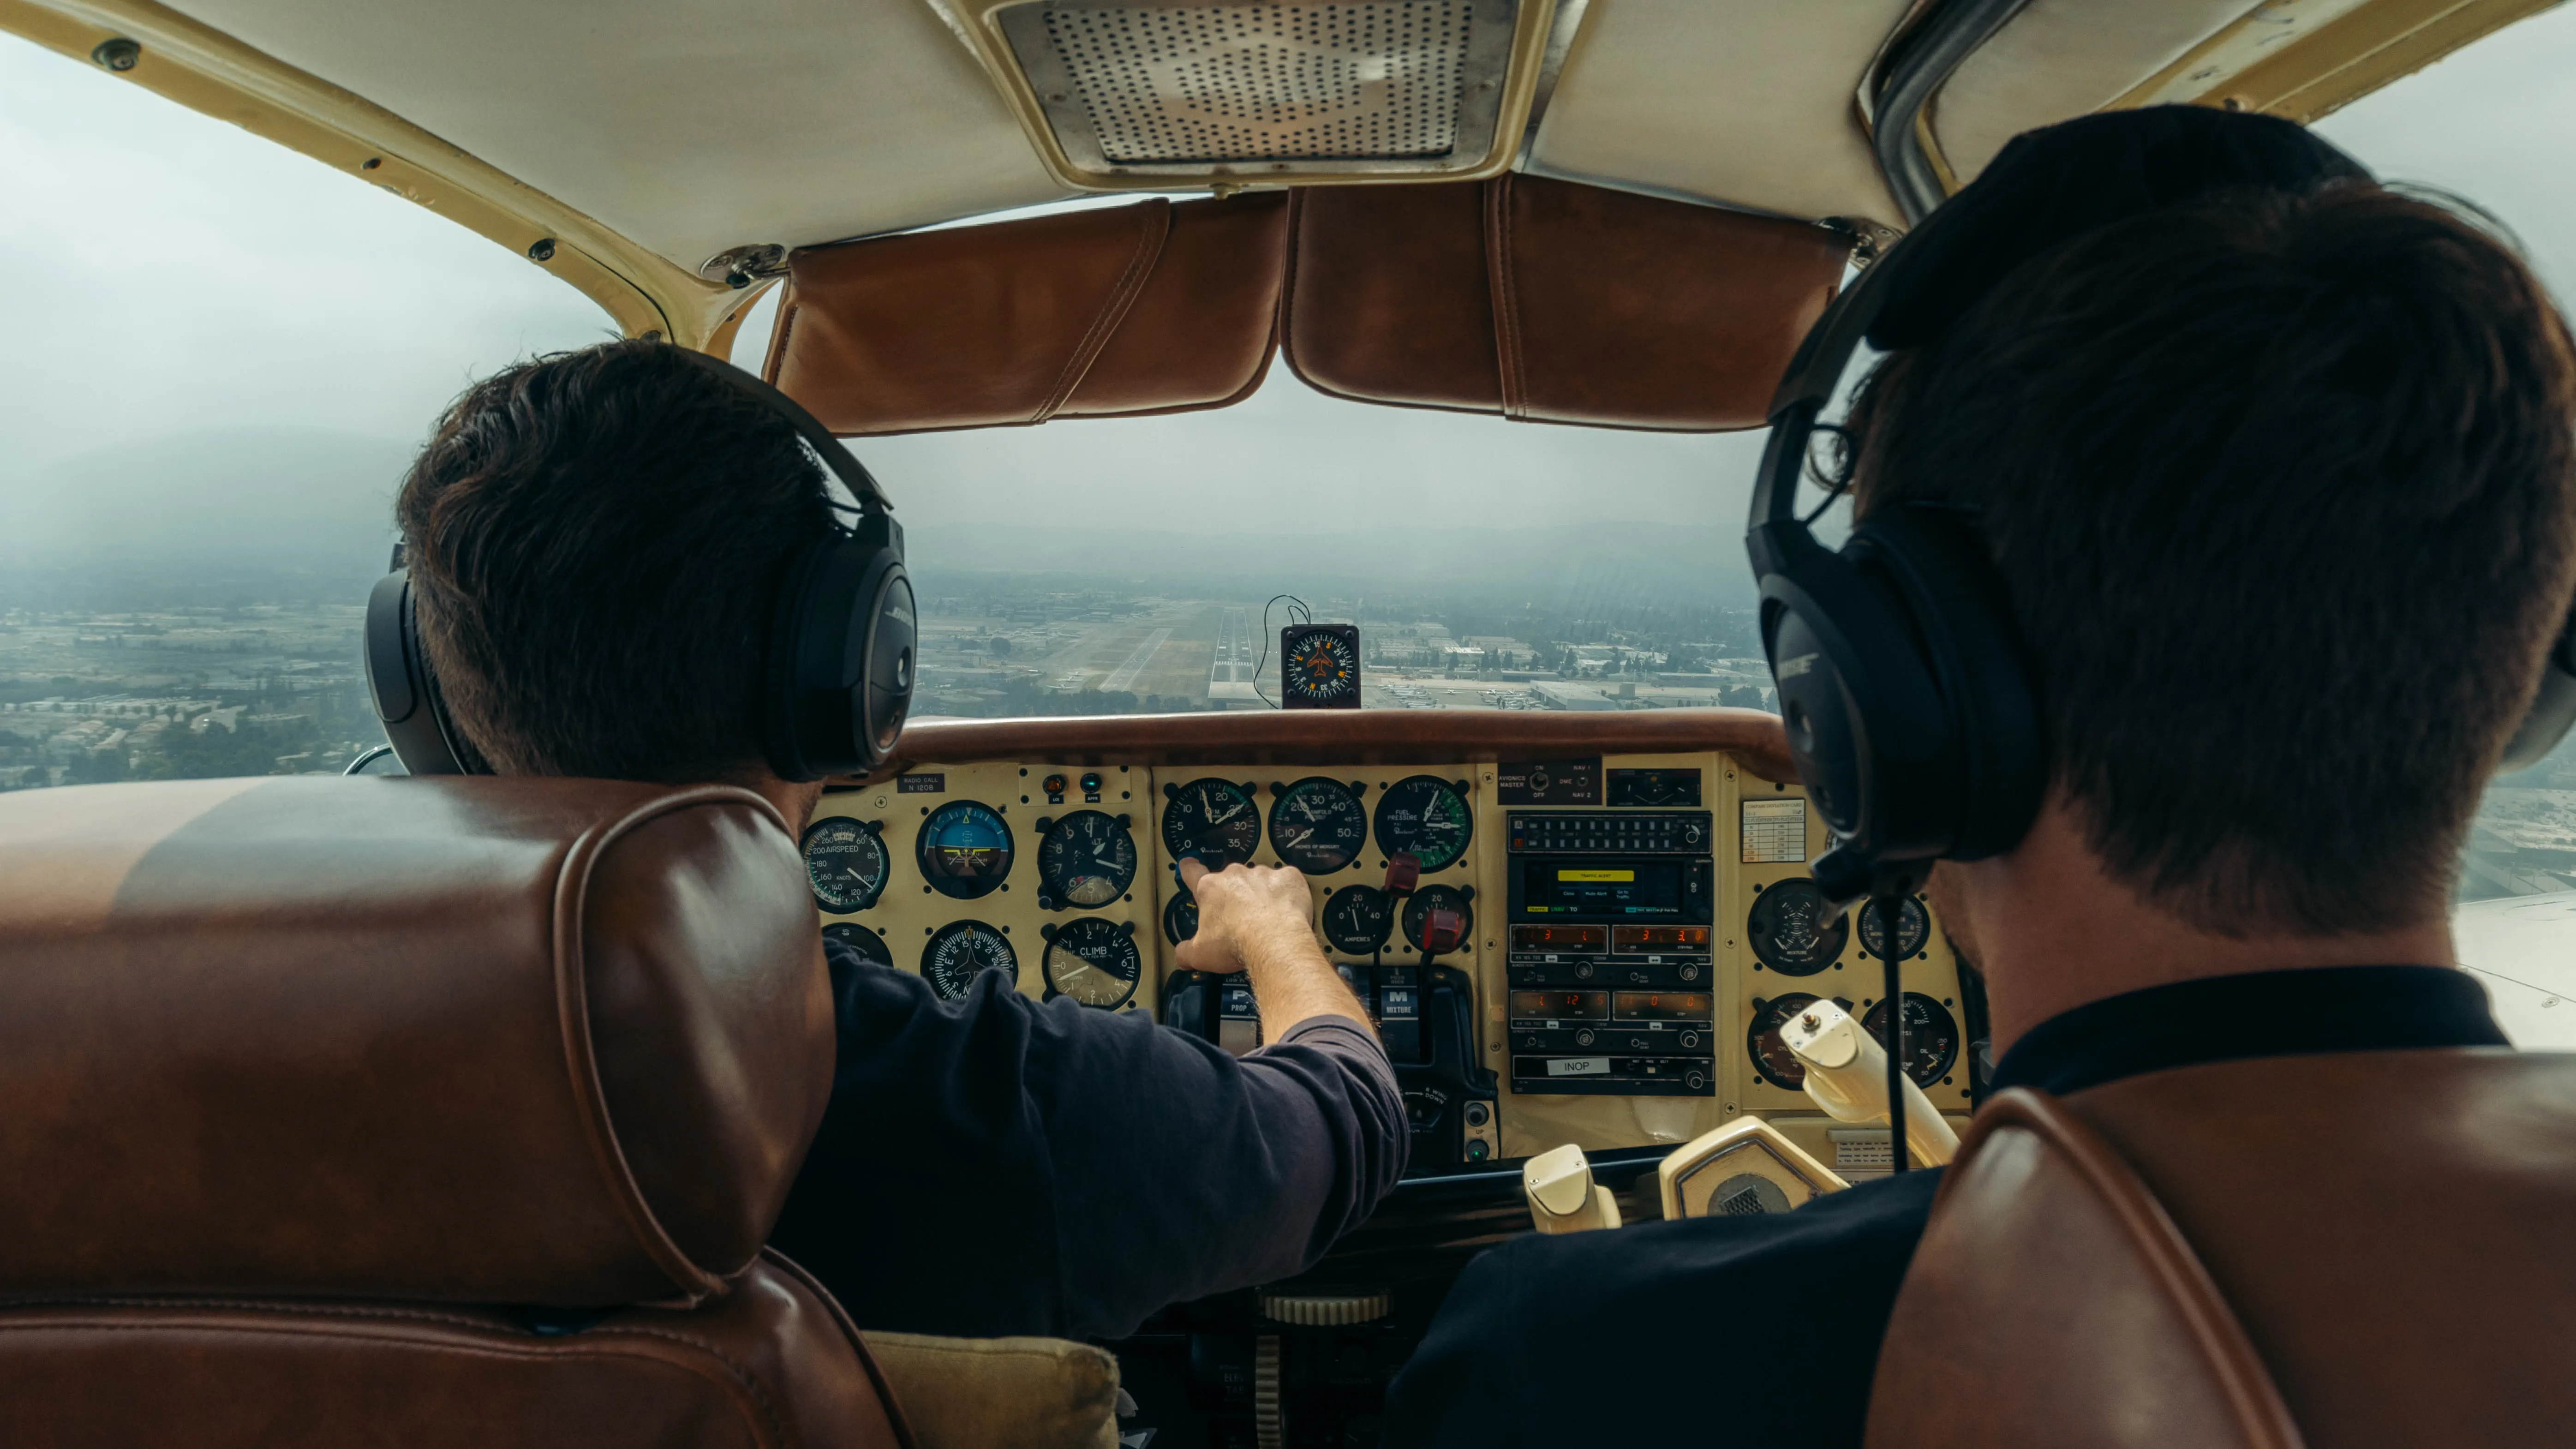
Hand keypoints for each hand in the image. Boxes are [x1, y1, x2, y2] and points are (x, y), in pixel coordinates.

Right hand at [1174, 857, 1373, 1038]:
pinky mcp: (1289, 878)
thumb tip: (1181, 956)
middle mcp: (1235, 876)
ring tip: (1267, 917)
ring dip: (1261, 893)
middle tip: (1240, 917)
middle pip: (1231, 879)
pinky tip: (1288, 908)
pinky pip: (1287, 880)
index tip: (1189, 866)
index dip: (1189, 870)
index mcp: (1210, 889)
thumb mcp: (1200, 955)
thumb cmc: (1234, 944)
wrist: (1273, 942)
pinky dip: (1287, 892)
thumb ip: (1186, 952)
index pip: (1193, 873)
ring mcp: (1263, 874)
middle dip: (1234, 894)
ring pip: (1260, 879)